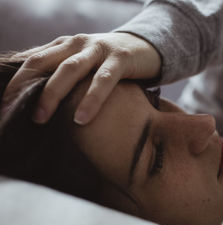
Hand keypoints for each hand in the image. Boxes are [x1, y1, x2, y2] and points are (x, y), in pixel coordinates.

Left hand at [4, 32, 160, 124]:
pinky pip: (103, 80)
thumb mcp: (84, 64)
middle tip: (16, 116)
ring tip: (41, 119)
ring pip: (69, 69)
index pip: (32, 61)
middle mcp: (77, 44)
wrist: (145, 47)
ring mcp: (98, 49)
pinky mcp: (120, 59)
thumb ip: (63, 74)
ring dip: (52, 94)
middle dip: (26, 90)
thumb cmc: (109, 62)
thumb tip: (37, 97)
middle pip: (44, 64)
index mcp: (64, 45)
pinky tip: (82, 118)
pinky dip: (91, 99)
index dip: (15, 84)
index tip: (5, 108)